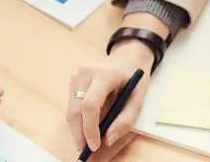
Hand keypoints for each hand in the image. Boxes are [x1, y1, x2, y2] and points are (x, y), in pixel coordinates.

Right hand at [66, 40, 154, 158]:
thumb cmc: (134, 78)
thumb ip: (126, 120)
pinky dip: (79, 120)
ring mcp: (77, 74)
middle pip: (76, 110)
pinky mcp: (73, 80)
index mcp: (104, 73)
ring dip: (78, 129)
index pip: (90, 105)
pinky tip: (88, 126)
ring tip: (89, 140)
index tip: (94, 146)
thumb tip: (108, 140)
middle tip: (86, 151)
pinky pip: (72, 106)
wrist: (127, 57)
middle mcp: (86, 72)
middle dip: (80, 135)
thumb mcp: (138, 98)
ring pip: (71, 110)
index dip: (90, 129)